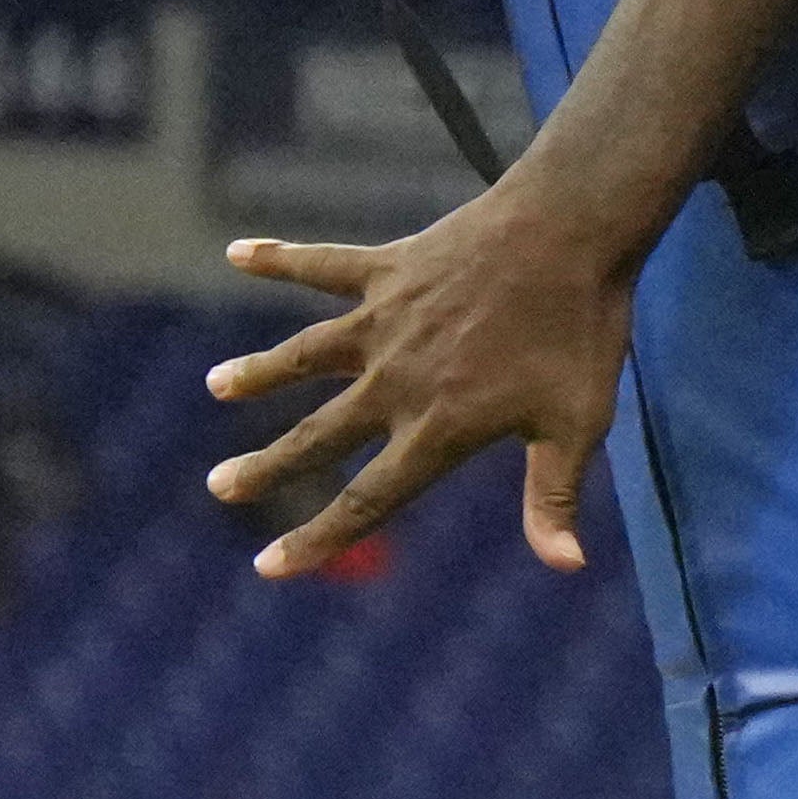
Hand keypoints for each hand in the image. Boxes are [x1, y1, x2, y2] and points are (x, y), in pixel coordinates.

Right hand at [202, 186, 632, 579]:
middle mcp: (397, 379)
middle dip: (268, 467)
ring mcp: (385, 321)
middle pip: (319, 434)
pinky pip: (321, 266)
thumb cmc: (580, 332)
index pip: (368, 500)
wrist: (570, 231)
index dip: (317, 539)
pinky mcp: (388, 269)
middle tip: (220, 486)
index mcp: (438, 427)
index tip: (268, 567)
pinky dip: (279, 259)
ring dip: (261, 372)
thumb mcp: (577, 423)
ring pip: (306, 355)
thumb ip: (554, 496)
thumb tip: (566, 565)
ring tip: (218, 387)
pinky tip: (237, 253)